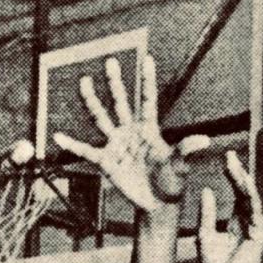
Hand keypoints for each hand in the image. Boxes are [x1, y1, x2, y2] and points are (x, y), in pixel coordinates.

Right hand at [53, 54, 206, 211]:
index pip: (148, 100)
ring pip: (102, 118)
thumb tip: (204, 141)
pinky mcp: (106, 161)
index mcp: (150, 130)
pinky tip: (58, 137)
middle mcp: (131, 132)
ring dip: (93, 101)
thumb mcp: (179, 166)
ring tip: (85, 82)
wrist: (157, 203)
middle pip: (122, 102)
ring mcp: (116, 145)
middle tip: (111, 61)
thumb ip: (186, 150)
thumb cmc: (172, 182)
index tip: (147, 58)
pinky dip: (72, 145)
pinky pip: (86, 151)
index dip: (147, 81)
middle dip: (116, 83)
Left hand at [197, 151, 262, 262]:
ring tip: (235, 165)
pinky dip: (250, 197)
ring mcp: (255, 226)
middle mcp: (249, 220)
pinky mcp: (259, 233)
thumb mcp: (205, 235)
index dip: (231, 176)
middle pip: (244, 191)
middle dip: (237, 172)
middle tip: (229, 154)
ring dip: (243, 180)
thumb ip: (207, 214)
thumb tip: (207, 190)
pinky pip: (255, 211)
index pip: (236, 192)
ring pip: (250, 198)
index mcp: (237, 221)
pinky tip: (245, 183)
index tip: (225, 158)